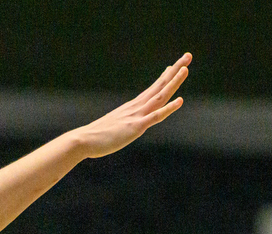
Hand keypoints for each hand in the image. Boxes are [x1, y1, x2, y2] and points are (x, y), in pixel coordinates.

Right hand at [69, 53, 189, 158]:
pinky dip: (168, 108)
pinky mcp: (136, 127)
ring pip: (160, 96)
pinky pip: (155, 116)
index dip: (164, 77)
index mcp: (132, 107)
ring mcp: (137, 115)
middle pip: (160, 86)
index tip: (172, 66)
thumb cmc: (96, 136)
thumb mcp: (114, 126)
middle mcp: (136, 107)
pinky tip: (179, 100)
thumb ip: (121, 124)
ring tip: (186, 69)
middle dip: (175, 71)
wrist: (84, 140)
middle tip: (187, 56)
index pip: (152, 89)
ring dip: (174, 82)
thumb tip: (121, 126)